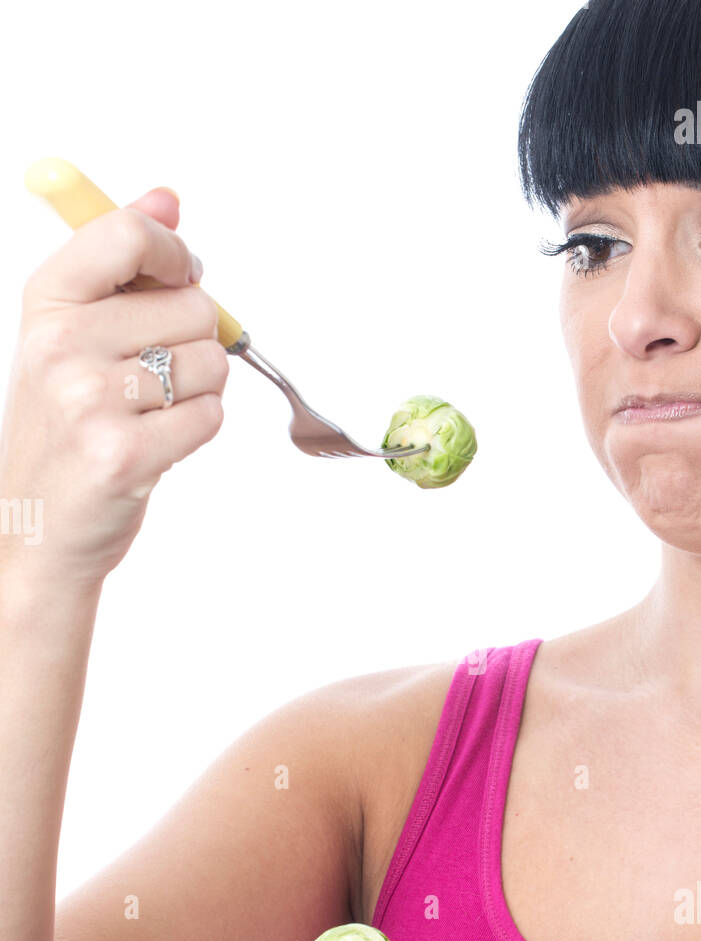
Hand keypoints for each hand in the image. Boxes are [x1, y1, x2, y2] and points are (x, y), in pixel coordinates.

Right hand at [0, 188, 227, 591]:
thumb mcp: (71, 337)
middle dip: (192, 341)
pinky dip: (196, 431)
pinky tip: (155, 445)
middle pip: (193, 305)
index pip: (127, 233)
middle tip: (150, 378)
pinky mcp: (124, 454)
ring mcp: (90, 401)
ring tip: (150, 414)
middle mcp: (61, 346)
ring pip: (209, 362)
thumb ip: (119, 264)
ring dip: (197, 391)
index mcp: (47, 305)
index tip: (178, 276)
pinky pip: (210, 416)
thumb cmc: (64, 432)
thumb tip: (166, 197)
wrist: (38, 530)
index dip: (174, 253)